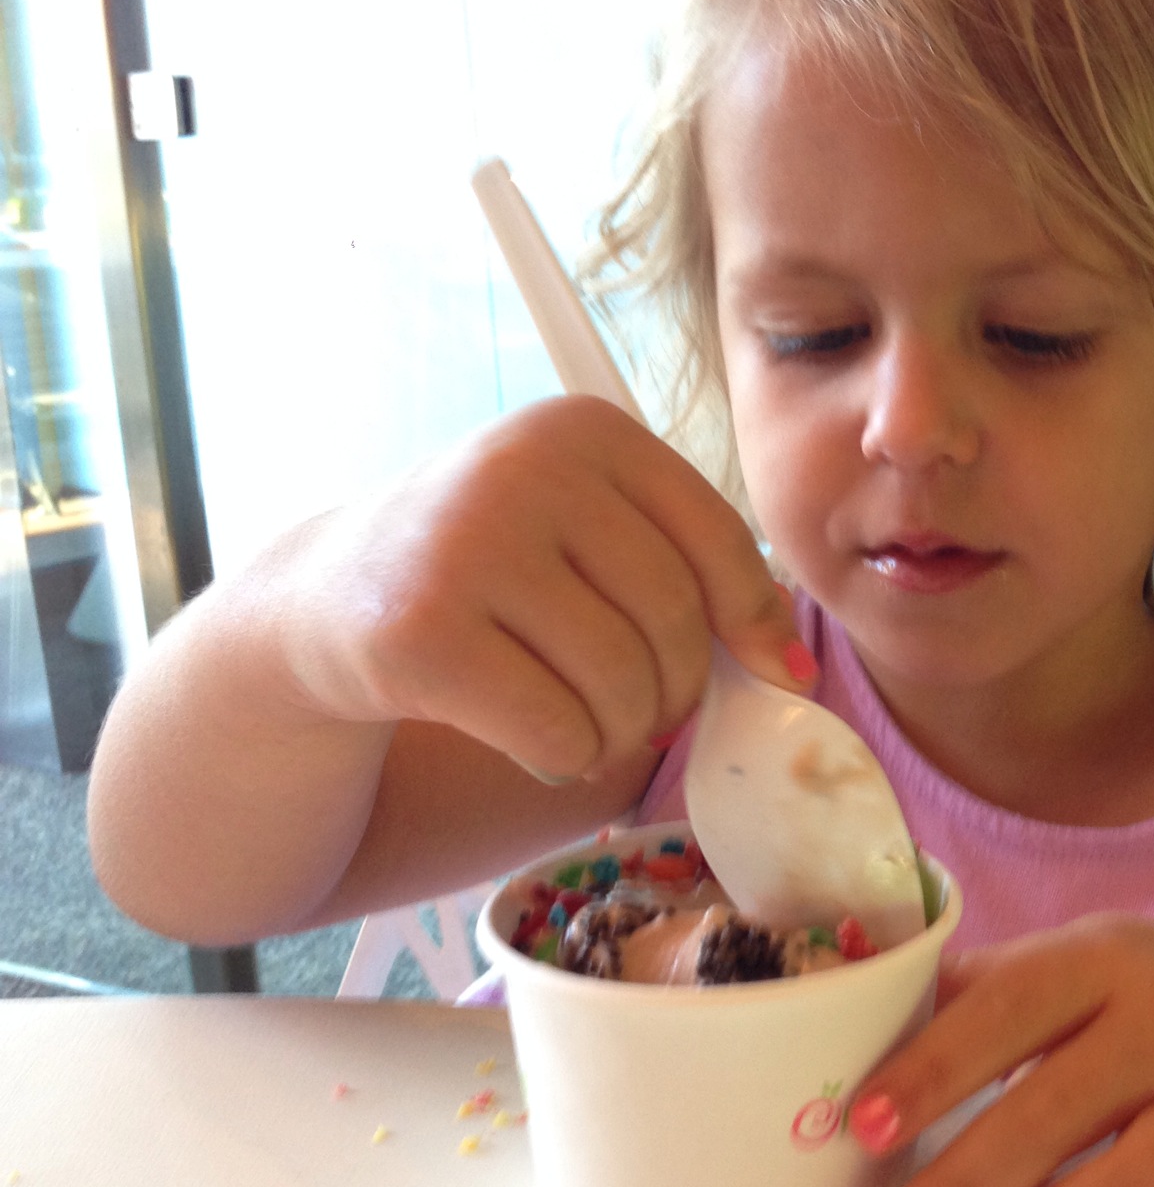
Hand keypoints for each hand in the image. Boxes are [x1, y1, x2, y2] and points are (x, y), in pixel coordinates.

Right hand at [274, 396, 803, 779]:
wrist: (327, 600)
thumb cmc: (492, 573)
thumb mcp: (585, 533)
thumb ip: (686, 574)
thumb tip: (793, 670)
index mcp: (585, 428)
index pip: (716, 538)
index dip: (757, 621)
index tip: (779, 676)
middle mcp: (525, 467)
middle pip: (674, 619)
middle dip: (677, 690)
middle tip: (647, 713)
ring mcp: (465, 545)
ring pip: (622, 684)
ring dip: (621, 732)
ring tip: (583, 723)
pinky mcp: (420, 633)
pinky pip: (558, 730)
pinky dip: (566, 758)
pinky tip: (533, 741)